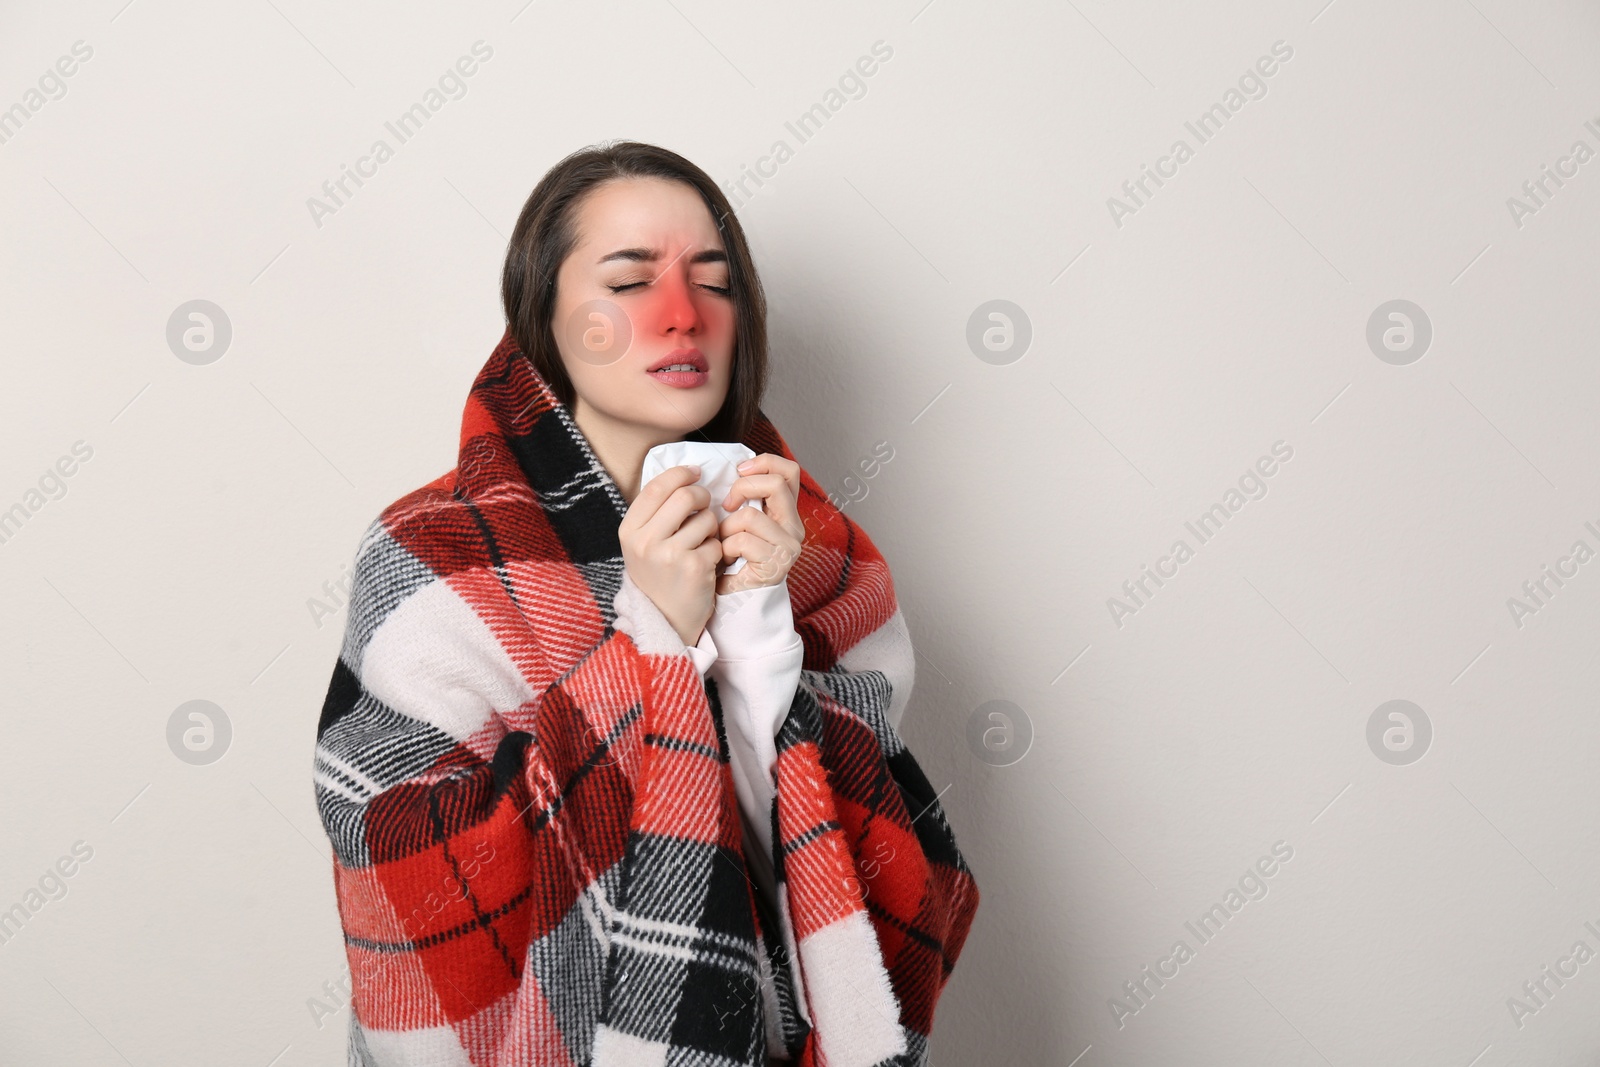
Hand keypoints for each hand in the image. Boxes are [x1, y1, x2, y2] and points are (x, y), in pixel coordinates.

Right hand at [618, 464, 721, 645]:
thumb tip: (684, 475)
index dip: (680, 474)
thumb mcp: (642, 545)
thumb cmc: (658, 576)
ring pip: (706, 518)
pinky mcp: (694, 568)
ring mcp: (669, 555)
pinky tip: (706, 563)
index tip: (695, 472)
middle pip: (685, 496)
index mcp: (629, 531)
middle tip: (705, 506)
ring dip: (711, 526)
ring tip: (703, 541)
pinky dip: (716, 550)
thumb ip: (655, 513)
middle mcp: (645, 541)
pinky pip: (716, 542)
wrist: (666, 621)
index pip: (656, 487)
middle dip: (702, 497)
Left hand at [715, 453, 805, 594]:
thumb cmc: (731, 556)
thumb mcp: (738, 519)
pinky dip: (725, 548)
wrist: (732, 597)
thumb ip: (745, 497)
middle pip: (775, 484)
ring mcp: (789, 547)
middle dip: (742, 488)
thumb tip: (737, 467)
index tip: (740, 471)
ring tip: (723, 542)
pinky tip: (725, 559)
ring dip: (726, 527)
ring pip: (750, 515)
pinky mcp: (777, 564)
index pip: (789, 471)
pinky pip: (742, 541)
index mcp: (787, 512)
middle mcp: (794, 527)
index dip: (765, 462)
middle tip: (727, 505)